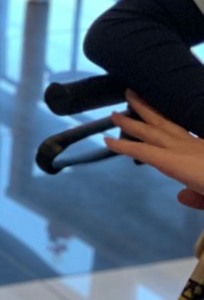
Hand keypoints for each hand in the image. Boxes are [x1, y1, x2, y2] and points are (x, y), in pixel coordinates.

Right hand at [107, 94, 203, 208]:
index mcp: (186, 165)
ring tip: (138, 100)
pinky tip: (178, 121)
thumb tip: (181, 194)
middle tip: (115, 112)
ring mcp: (203, 146)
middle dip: (136, 122)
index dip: (126, 148)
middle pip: (158, 132)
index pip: (148, 153)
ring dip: (154, 114)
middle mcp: (193, 151)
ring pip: (174, 126)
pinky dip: (180, 122)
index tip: (105, 140)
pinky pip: (192, 130)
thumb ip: (197, 199)